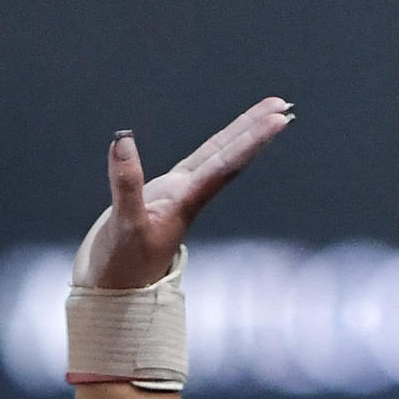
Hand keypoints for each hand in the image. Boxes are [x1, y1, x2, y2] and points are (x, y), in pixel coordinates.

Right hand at [75, 97, 294, 289]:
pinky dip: (213, 149)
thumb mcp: (125, 226)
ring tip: (266, 115)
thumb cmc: (123, 267)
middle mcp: (189, 195)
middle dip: (254, 130)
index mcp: (185, 201)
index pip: (224, 164)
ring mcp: (179, 196)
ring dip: (241, 136)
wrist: (116, 291)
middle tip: (282, 106)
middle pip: (227, 156)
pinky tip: (224, 141)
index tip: (278, 118)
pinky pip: (197, 166)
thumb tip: (123, 141)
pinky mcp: (166, 198)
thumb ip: (126, 184)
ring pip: (216, 158)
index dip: (250, 139)